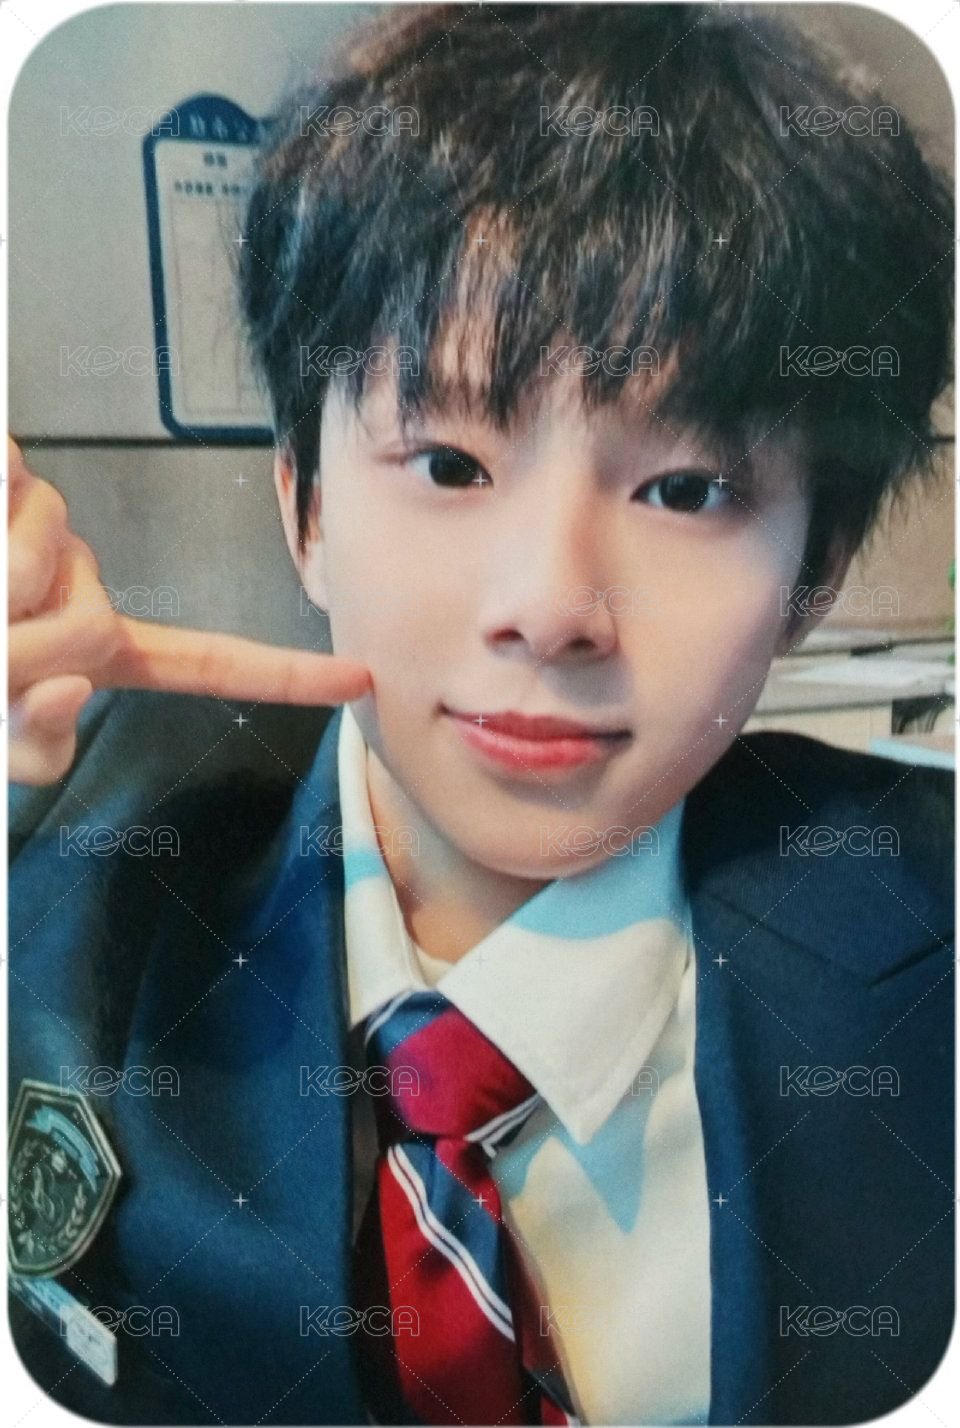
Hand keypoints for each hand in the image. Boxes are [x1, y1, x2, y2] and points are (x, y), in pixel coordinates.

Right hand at [7, 437, 371, 784]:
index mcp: (92, 649)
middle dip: (18, 657)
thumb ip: (29, 748)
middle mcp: (78, 582)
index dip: (282, 675)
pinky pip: (15, 492)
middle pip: (94, 629)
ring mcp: (40, 526)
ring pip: (45, 561)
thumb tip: (72, 690)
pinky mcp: (10, 476)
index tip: (361, 681)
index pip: (204, 663)